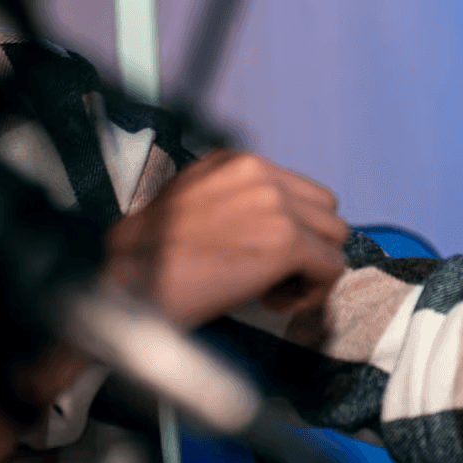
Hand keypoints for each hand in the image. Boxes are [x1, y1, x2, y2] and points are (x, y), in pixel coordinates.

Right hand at [103, 149, 349, 324]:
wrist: (127, 278)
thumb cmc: (150, 254)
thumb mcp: (193, 202)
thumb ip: (236, 202)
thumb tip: (267, 227)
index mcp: (237, 162)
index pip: (299, 190)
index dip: (291, 228)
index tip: (264, 254)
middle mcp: (261, 174)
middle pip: (325, 210)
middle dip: (308, 245)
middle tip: (273, 273)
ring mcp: (276, 205)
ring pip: (335, 237)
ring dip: (311, 267)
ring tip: (272, 288)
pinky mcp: (285, 241)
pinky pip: (332, 267)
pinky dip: (312, 292)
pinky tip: (274, 300)